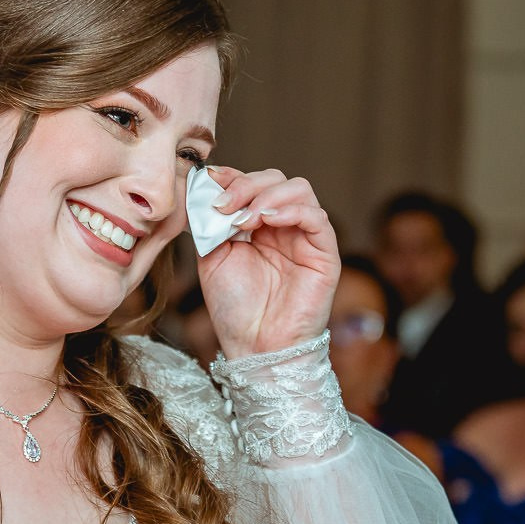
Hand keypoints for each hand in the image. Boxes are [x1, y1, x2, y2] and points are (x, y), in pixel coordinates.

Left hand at [197, 166, 337, 356]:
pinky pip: (317, 217)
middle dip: (246, 185)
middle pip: (277, 179)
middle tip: (224, 206)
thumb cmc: (234, 308)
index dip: (233, 176)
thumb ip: (209, 221)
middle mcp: (283, 227)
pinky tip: (266, 220)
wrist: (254, 346)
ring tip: (244, 219)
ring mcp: (305, 238)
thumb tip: (201, 184)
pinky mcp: (324, 253)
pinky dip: (291, 210)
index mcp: (258, 225)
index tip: (210, 181)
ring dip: (267, 195)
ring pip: (299, 190)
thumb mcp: (211, 256)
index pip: (253, 183)